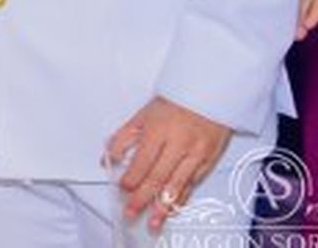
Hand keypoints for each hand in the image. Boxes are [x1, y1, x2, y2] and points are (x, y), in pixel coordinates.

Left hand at [106, 97, 229, 233]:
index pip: (143, 160)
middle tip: (132, 212)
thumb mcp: (143, 115)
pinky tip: (172, 208)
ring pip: (177, 185)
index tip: (123, 189)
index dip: (132, 178)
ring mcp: (196, 153)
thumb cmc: (173, 104)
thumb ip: (123, 137)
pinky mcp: (208, 160)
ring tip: (153, 222)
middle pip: (158, 176)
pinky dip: (181, 198)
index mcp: (159, 130)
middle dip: (143, 198)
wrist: (209, 95)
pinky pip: (192, 183)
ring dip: (164, 206)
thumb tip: (107, 158)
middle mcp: (179, 143)